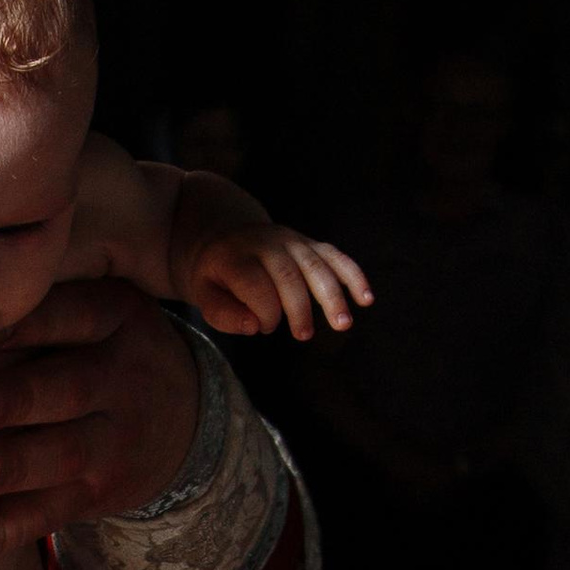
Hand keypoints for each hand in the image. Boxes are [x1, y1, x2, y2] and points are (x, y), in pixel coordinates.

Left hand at [185, 225, 373, 341]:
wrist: (224, 234)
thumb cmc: (216, 275)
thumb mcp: (204, 294)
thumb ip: (223, 314)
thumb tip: (255, 327)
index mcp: (235, 257)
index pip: (255, 284)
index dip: (264, 311)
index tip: (265, 328)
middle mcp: (267, 244)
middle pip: (288, 274)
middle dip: (299, 306)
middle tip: (303, 335)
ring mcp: (292, 241)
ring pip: (316, 265)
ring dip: (332, 295)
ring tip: (342, 324)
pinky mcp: (310, 244)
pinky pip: (335, 256)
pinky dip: (353, 276)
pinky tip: (366, 299)